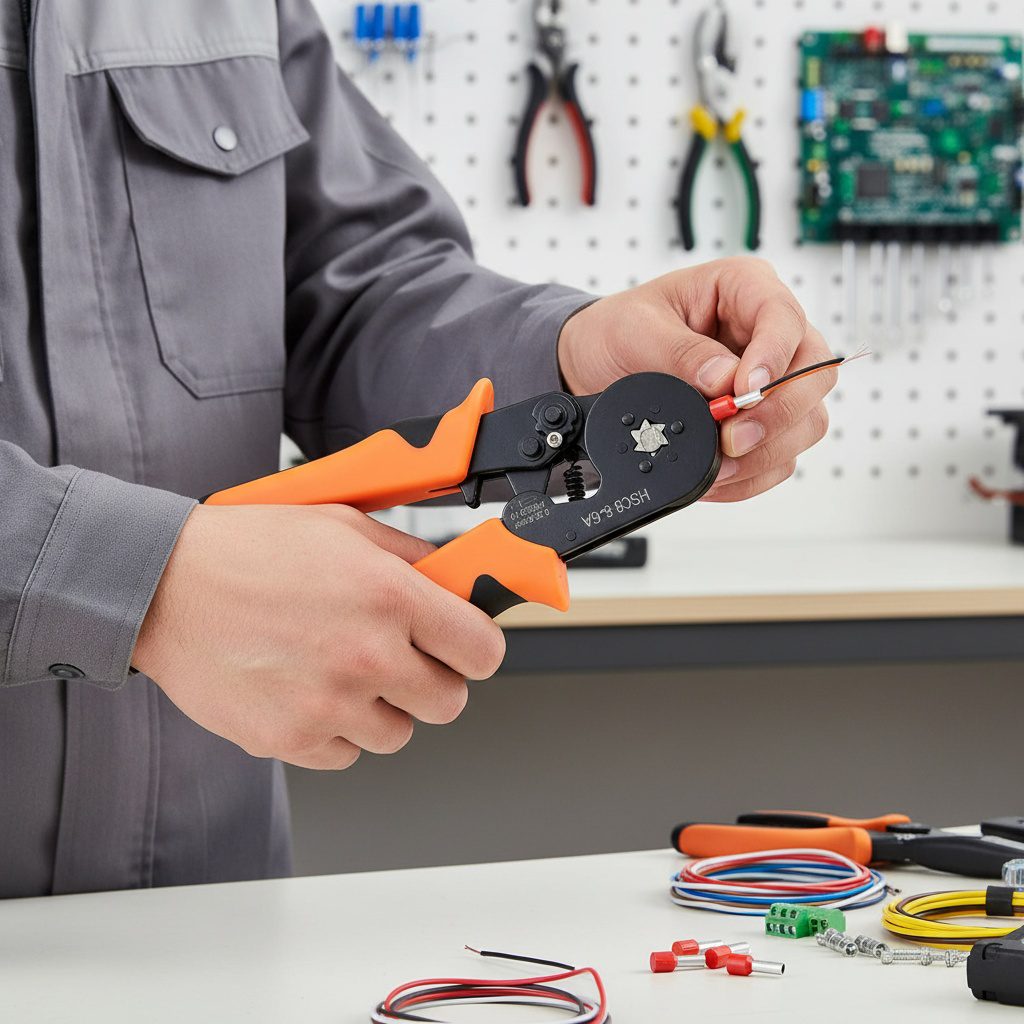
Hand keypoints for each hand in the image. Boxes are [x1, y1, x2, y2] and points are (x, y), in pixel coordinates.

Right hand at [133, 504, 504, 769]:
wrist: (164, 586)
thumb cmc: (249, 551)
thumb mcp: (344, 525)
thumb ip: (410, 558)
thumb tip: (454, 580)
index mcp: (389, 597)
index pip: (483, 651)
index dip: (476, 648)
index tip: (464, 646)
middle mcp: (366, 655)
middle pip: (448, 702)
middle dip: (432, 679)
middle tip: (401, 656)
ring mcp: (328, 705)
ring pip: (397, 734)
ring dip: (382, 707)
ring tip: (342, 669)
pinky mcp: (290, 739)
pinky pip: (345, 755)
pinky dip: (336, 730)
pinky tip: (310, 690)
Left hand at [558, 257, 835, 500]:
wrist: (596, 366)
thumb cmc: (619, 331)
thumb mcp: (635, 329)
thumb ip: (680, 352)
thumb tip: (722, 379)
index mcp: (744, 290)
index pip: (784, 318)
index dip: (773, 357)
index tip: (744, 390)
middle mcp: (769, 335)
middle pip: (814, 374)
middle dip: (776, 413)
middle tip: (731, 437)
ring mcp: (772, 382)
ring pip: (807, 421)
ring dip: (767, 450)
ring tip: (719, 461)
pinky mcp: (762, 424)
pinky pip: (780, 457)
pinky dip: (752, 474)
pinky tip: (718, 474)